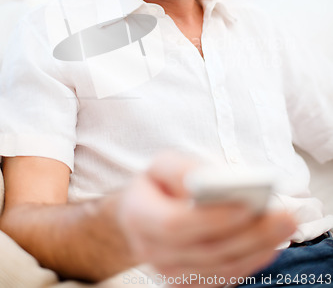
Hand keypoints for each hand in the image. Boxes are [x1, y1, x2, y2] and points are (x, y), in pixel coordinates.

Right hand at [116, 152, 295, 285]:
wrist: (144, 212)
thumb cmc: (158, 183)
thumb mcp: (162, 164)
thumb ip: (183, 169)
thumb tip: (212, 182)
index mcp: (139, 214)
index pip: (175, 224)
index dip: (211, 218)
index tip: (246, 206)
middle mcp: (151, 250)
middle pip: (205, 250)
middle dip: (249, 234)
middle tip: (284, 217)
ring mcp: (168, 272)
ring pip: (218, 268)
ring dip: (256, 249)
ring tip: (283, 228)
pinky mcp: (186, 281)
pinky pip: (221, 278)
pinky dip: (249, 263)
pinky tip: (269, 245)